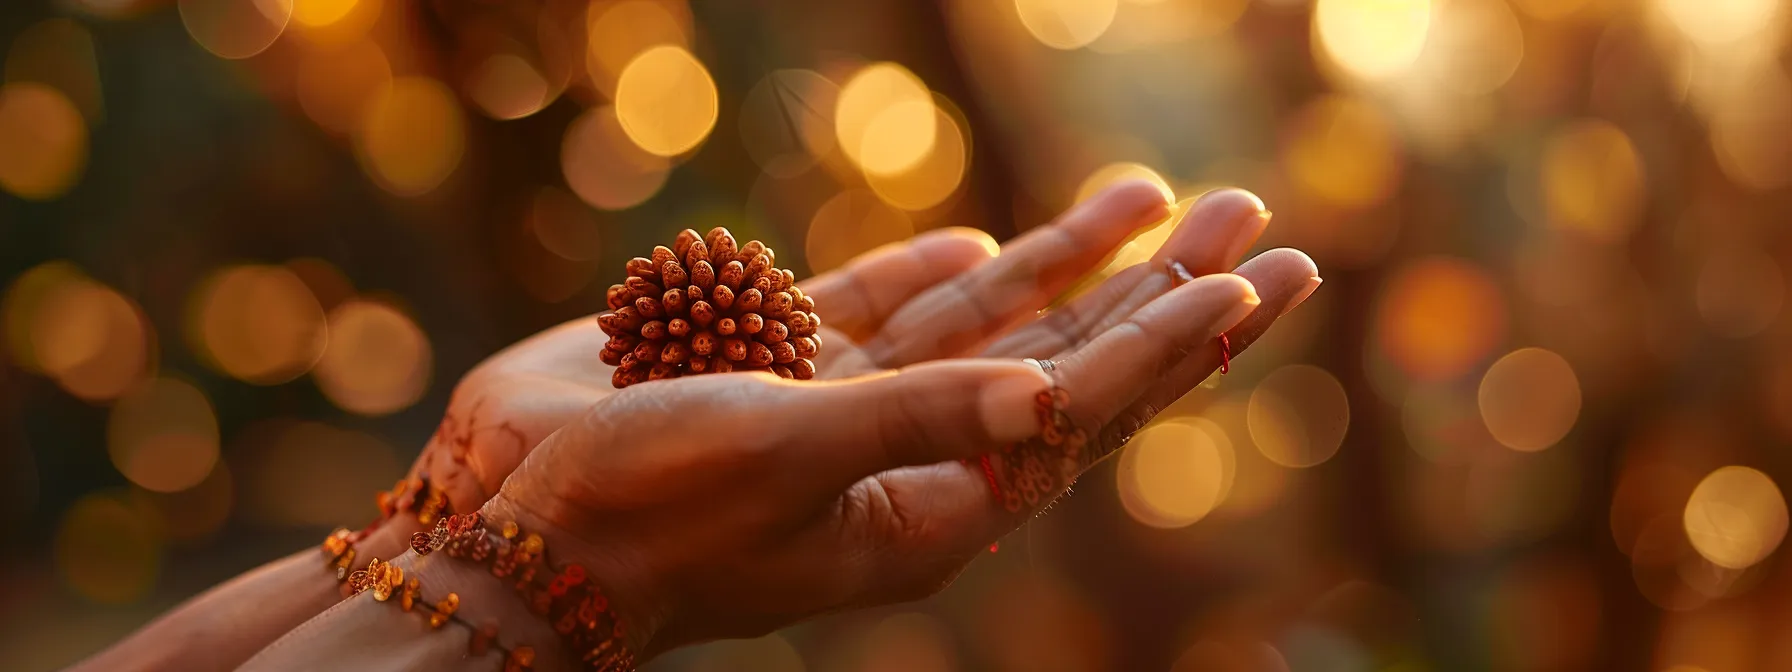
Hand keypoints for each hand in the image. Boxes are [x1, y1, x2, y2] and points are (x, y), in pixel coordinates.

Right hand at [407, 180, 1194, 513]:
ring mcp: (848, 412)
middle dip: (1160, 284)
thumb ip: (927, 420)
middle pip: (1070, 357)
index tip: (1260, 279)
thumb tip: (1059, 401)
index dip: (1178, 340)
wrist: (518, 529)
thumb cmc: (654, 509)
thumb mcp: (797, 460)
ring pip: (987, 321)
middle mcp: (909, 457)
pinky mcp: (782, 372)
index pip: (1089, 407)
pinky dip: (937, 275)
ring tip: (1149, 194)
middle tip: (1253, 215)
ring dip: (1069, 258)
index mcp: (935, 502)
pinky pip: (884, 314)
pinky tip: (988, 243)